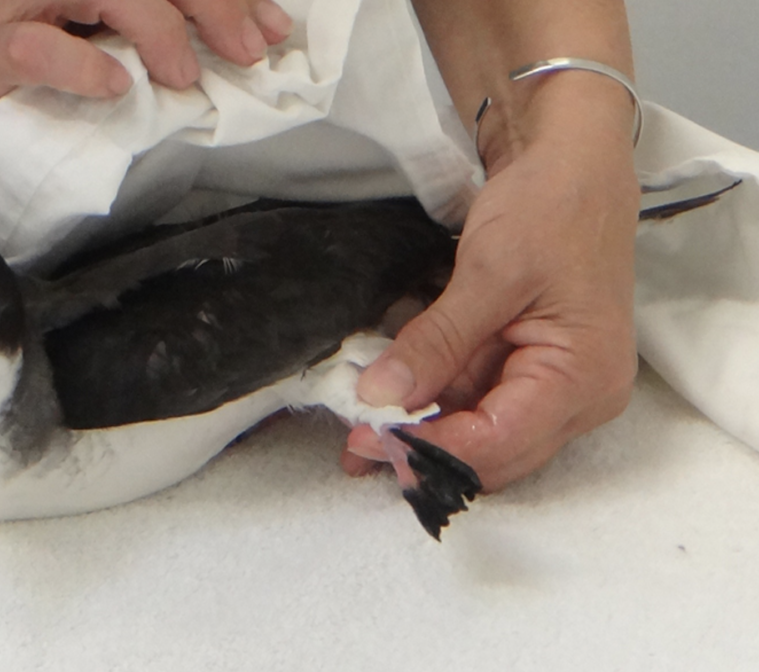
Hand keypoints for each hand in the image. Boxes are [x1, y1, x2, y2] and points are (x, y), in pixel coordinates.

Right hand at [0, 0, 291, 164]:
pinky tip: (115, 86)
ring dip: (159, 31)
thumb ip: (116, 36)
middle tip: (250, 49)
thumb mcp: (57, 36)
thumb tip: (199, 58)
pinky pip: (37, 46)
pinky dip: (83, 66)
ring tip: (184, 76)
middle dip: (214, 6)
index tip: (269, 28)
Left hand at [343, 74, 640, 490]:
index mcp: (582, 378)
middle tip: (354, 442)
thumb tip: (380, 398)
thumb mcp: (490, 272)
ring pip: (478, 433)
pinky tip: (387, 401)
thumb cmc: (550, 207)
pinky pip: (475, 401)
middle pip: (492, 453)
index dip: (431, 450)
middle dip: (423, 451)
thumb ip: (437, 342)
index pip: (498, 442)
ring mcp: (554, 387)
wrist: (573, 163)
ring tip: (357, 429)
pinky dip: (432, 402)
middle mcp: (577, 398)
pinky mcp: (526, 368)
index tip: (367, 439)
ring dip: (421, 431)